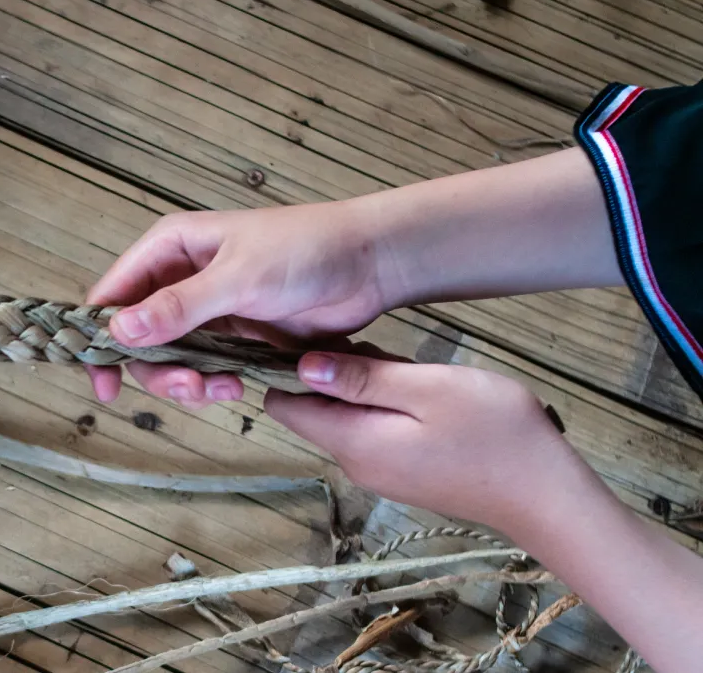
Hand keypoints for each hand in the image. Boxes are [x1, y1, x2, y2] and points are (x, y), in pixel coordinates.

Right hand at [86, 202, 392, 406]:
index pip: (112, 295)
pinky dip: (211, 384)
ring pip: (170, 358)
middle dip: (156, 370)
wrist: (370, 264)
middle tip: (190, 388)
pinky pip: (204, 367)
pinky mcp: (233, 334)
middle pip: (138, 337)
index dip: (100, 339)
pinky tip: (236, 387)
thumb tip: (120, 331)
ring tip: (222, 390)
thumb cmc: (306, 250)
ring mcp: (207, 309)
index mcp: (170, 248)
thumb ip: (179, 307)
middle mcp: (180, 277)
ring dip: (186, 381)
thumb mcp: (239, 278)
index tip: (104, 382)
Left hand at [265, 351, 583, 531]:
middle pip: (319, 409)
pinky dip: (386, 406)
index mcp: (352, 441)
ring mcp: (382, 472)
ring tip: (408, 367)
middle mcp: (356, 463)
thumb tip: (302, 368)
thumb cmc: (494, 432)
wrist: (547, 495)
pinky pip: (376, 431)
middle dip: (335, 374)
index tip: (309, 337)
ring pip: (350, 417)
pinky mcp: (406, 474)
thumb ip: (362, 378)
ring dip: (367, 387)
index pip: (287, 407)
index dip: (286, 370)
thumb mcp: (427, 389)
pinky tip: (422, 391)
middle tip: (383, 351)